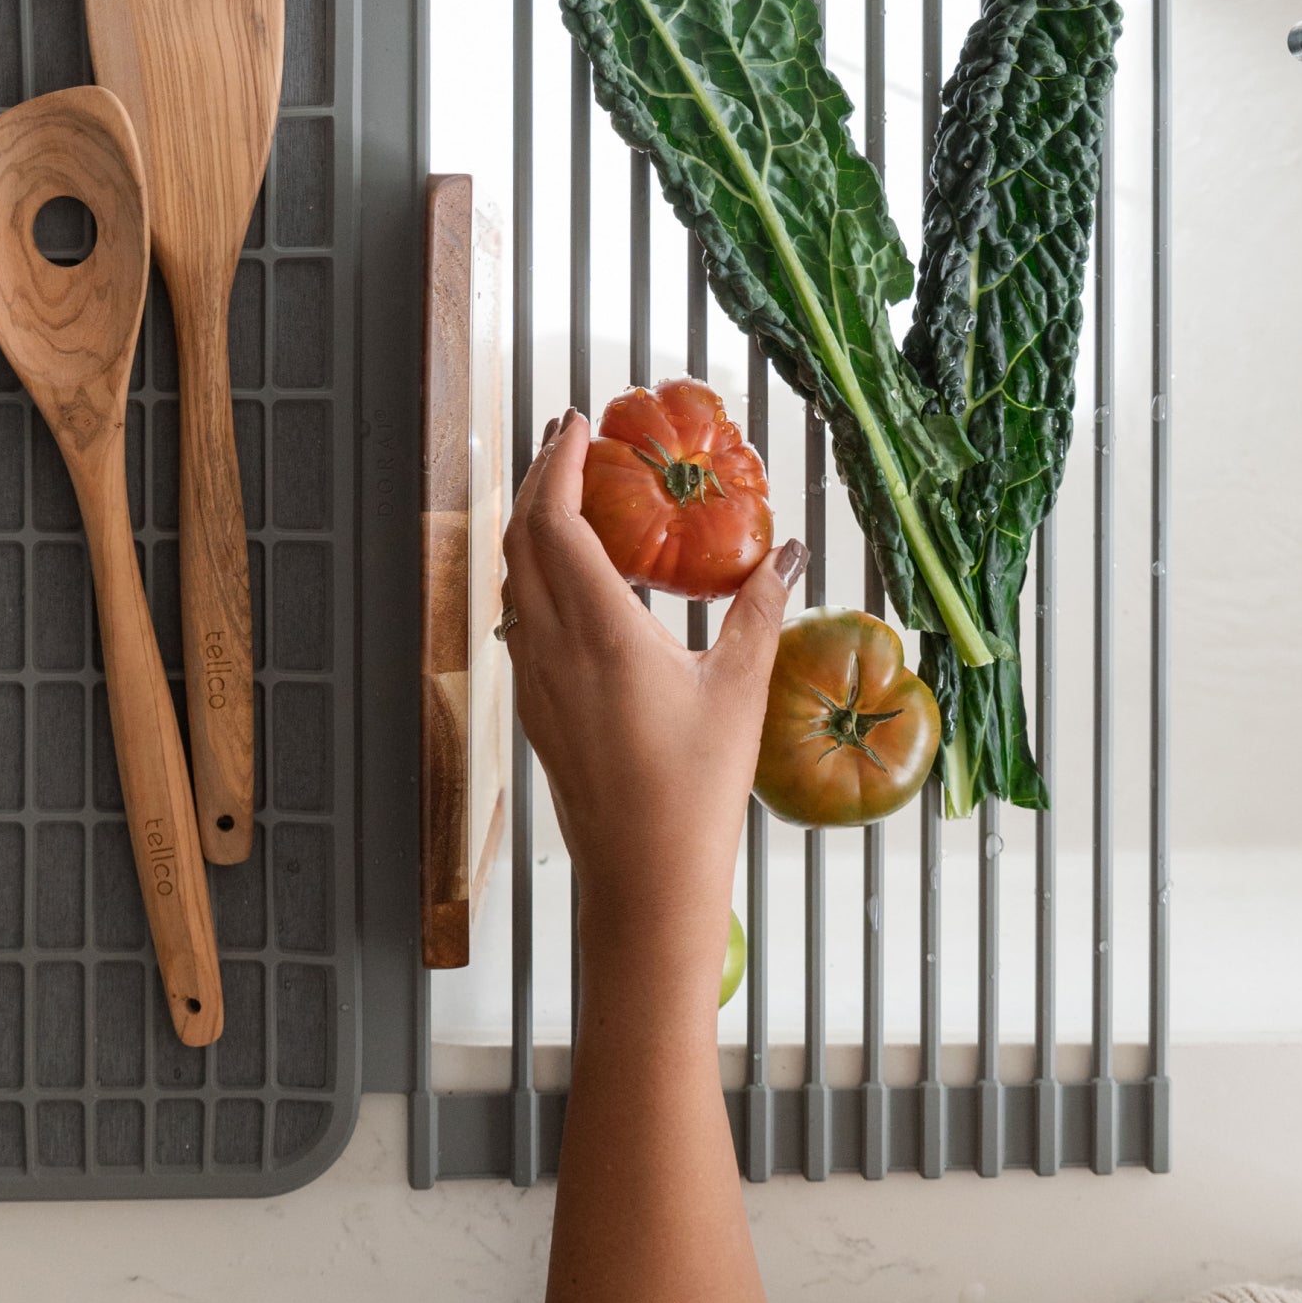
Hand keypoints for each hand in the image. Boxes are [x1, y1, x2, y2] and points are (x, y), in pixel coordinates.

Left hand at [501, 408, 806, 958]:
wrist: (643, 879)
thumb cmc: (696, 792)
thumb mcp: (742, 690)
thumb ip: (762, 609)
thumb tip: (788, 550)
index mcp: (600, 632)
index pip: (556, 521)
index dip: (559, 463)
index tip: (576, 423)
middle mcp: (551, 648)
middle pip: (521, 537)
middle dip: (541, 478)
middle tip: (572, 439)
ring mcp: (534, 679)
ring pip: (513, 577)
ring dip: (533, 524)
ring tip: (573, 493)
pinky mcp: (535, 708)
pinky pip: (521, 617)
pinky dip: (536, 572)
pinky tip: (575, 577)